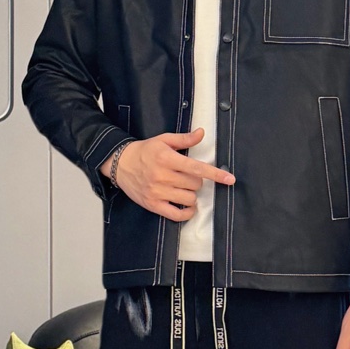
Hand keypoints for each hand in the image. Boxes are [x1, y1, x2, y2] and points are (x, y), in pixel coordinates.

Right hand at [113, 129, 234, 219]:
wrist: (120, 164)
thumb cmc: (144, 151)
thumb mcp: (163, 140)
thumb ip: (184, 139)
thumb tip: (201, 133)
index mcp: (167, 159)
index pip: (197, 168)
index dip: (215, 174)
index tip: (229, 179)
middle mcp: (162, 176)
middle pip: (195, 184)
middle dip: (197, 180)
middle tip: (187, 176)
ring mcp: (157, 192)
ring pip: (189, 199)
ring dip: (192, 195)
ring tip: (183, 188)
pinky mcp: (153, 205)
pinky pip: (177, 215)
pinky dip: (187, 213)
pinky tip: (187, 206)